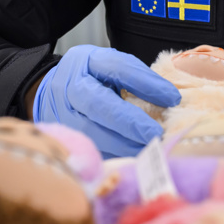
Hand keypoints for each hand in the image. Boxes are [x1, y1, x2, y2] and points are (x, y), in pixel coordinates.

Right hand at [32, 45, 180, 157]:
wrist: (50, 93)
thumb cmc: (88, 77)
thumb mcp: (109, 65)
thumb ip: (137, 77)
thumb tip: (170, 98)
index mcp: (85, 65)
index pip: (118, 69)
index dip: (145, 83)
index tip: (173, 98)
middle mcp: (69, 92)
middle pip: (100, 107)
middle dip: (131, 123)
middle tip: (156, 134)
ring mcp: (63, 119)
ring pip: (93, 134)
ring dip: (125, 145)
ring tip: (150, 149)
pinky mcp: (64, 142)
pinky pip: (91, 152)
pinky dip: (115, 157)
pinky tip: (135, 159)